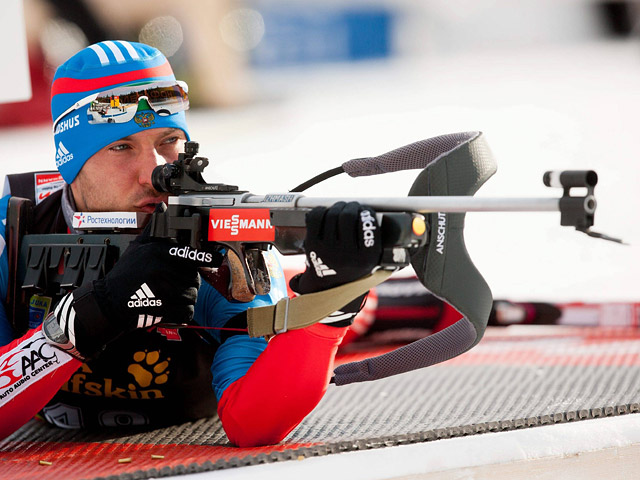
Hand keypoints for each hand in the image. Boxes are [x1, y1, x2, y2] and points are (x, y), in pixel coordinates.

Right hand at [43, 209, 212, 358]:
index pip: (191, 255)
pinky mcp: (162, 308)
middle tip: (172, 283)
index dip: (206, 258)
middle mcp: (162, 268)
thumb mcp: (138, 247)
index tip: (217, 259)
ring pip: (192, 295)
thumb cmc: (126, 274)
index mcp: (158, 252)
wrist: (108, 301)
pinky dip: (182, 312)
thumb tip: (164, 207)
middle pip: (194, 278)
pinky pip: (187, 311)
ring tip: (168, 294)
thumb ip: (154, 229)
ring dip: (185, 297)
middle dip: (188, 282)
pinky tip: (170, 307)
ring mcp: (162, 289)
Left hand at [289, 202, 381, 325]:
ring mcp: (327, 249)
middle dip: (351, 206)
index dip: (367, 212)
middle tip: (352, 207)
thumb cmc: (351, 272)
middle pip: (348, 216)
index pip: (369, 225)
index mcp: (366, 258)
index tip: (366, 210)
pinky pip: (316, 217)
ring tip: (340, 209)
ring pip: (332, 214)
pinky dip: (320, 211)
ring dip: (337, 207)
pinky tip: (325, 212)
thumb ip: (373, 242)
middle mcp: (346, 254)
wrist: (327, 290)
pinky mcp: (312, 245)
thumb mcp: (370, 263)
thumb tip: (368, 214)